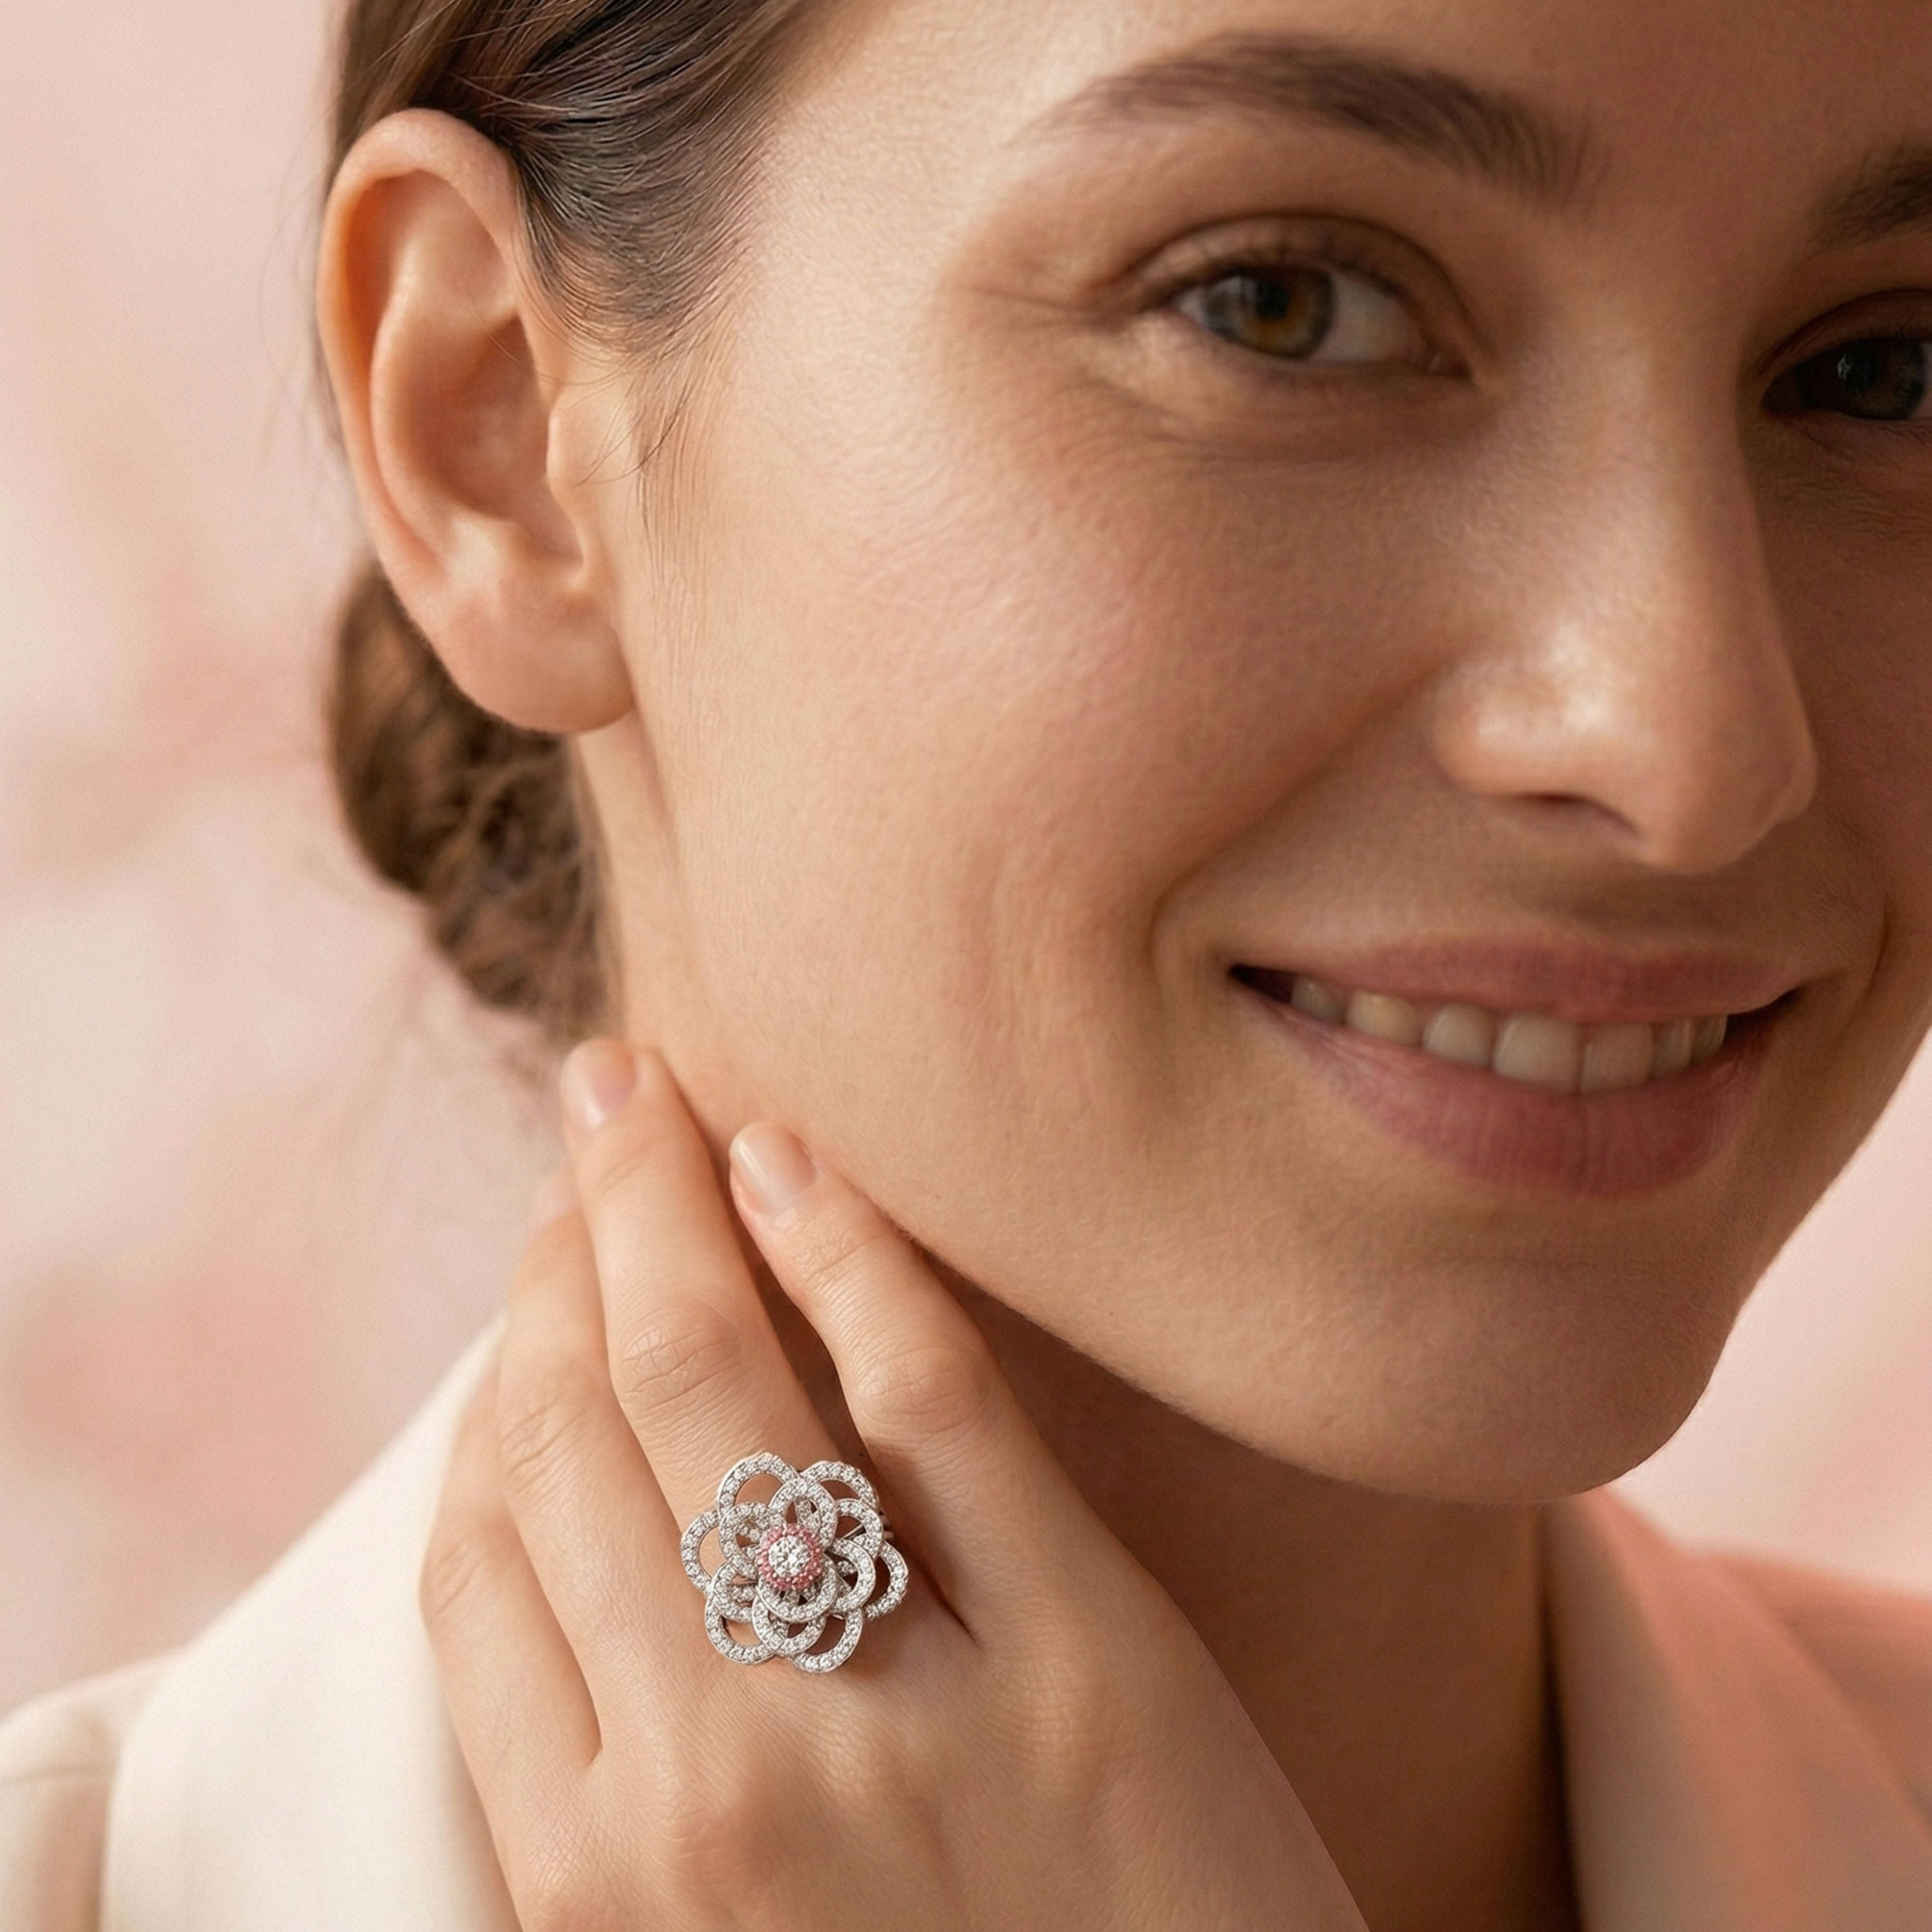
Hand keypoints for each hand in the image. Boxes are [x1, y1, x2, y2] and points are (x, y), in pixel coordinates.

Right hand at [423, 1041, 1366, 1931]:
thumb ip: (614, 1776)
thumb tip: (555, 1526)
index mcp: (590, 1881)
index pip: (478, 1552)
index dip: (495, 1372)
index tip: (534, 1276)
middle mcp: (711, 1789)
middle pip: (578, 1428)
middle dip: (564, 1244)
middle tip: (591, 1115)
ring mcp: (897, 1721)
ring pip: (716, 1383)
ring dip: (662, 1206)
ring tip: (652, 1101)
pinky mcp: (1089, 1662)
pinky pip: (932, 1397)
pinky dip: (850, 1252)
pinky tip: (797, 1160)